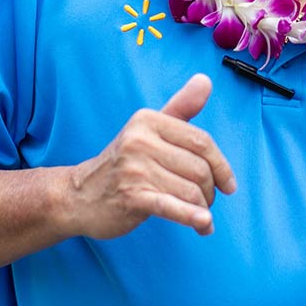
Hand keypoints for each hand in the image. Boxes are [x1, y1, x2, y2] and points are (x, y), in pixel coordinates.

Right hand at [62, 74, 237, 239]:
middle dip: (209, 191)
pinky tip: (204, 225)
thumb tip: (206, 80)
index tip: (228, 184)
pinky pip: (172, 207)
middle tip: (205, 202)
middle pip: (199, 169)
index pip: (201, 142)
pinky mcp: (131, 197)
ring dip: (203, 210)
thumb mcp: (148, 130)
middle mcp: (140, 141)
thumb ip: (180, 107)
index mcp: (148, 120)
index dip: (221, 166)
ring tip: (200, 217)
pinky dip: (192, 218)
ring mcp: (134, 169)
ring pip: (191, 191)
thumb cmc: (122, 163)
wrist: (78, 195)